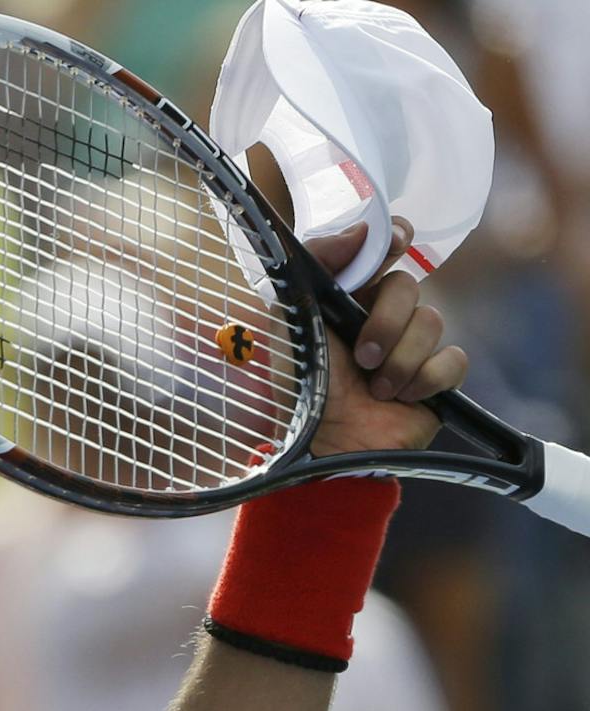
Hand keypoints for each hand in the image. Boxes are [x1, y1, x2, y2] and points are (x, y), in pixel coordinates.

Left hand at [307, 217, 468, 460]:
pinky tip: (402, 398)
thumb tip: (362, 227)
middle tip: (362, 356)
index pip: (383, 250)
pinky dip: (426, 380)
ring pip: (431, 323)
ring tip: (374, 388)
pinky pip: (453, 360)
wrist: (321, 448)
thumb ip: (318, 267)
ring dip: (399, 360)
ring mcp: (411, 346)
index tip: (394, 245)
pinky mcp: (436, 379)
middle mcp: (382, 316)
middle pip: (408, 287)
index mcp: (348, 297)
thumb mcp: (292, 322)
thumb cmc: (298, 388)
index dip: (394, 241)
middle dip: (386, 321)